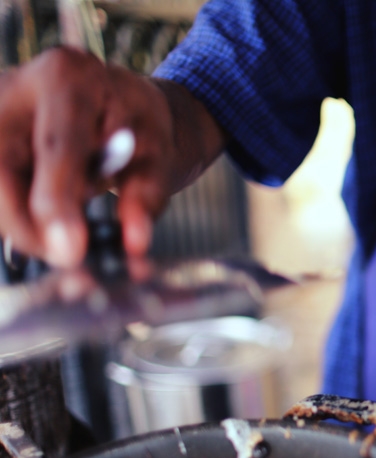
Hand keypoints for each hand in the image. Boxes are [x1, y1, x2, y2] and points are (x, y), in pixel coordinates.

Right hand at [0, 47, 173, 267]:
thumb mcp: (158, 157)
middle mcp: (17, 84)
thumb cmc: (138, 127)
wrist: (119, 104)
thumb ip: (145, 198)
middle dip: (23, 221)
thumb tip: (134, 241)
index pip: (56, 147)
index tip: (68, 250)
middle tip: (63, 257)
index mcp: (70, 79)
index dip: (56, 203)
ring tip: (61, 236)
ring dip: (16, 220)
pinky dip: (13, 211)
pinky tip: (43, 217)